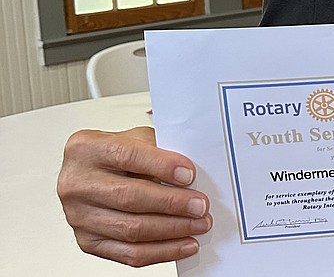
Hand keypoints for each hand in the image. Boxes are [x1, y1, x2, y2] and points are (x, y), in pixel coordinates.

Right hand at [56, 127, 211, 266]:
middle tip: (200, 206)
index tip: (189, 175)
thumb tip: (191, 173)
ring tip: (198, 224)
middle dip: (172, 203)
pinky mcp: (88, 241)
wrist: (89, 172)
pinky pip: (128, 254)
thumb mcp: (136, 137)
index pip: (128, 157)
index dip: (162, 167)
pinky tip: (183, 244)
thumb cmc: (117, 153)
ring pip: (131, 229)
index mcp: (87, 149)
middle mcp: (76, 183)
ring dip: (172, 230)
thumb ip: (160, 150)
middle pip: (129, 197)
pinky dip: (161, 251)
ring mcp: (79, 216)